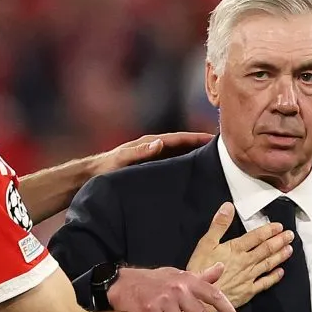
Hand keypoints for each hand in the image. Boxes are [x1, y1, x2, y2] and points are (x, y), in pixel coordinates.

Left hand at [90, 132, 213, 175]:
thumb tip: (161, 142)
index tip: (213, 138)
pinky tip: (190, 168)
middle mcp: (152, 146)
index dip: (195, 137)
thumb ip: (139, 152)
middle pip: (181, 143)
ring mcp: (151, 155)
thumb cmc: (105, 168)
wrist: (91, 174)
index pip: (177, 138)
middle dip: (200, 143)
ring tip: (212, 156)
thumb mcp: (121, 160)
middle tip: (221, 146)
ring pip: (177, 151)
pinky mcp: (148, 164)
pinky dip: (183, 161)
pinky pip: (170, 160)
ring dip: (193, 152)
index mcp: (149, 144)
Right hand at [108, 263, 232, 311]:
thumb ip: (200, 276)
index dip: (226, 309)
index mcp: (188, 280)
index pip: (213, 294)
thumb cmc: (154, 279)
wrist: (123, 282)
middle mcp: (178, 289)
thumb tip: (221, 268)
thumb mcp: (178, 274)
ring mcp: (164, 300)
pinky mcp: (150, 311)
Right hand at [187, 202, 293, 307]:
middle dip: (279, 241)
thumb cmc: (200, 270)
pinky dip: (274, 277)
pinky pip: (265, 283)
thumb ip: (219, 225)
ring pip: (268, 264)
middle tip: (290, 235)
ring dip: (280, 256)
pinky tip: (280, 272)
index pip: (257, 236)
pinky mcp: (248, 291)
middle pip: (266, 249)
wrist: (201, 297)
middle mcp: (246, 262)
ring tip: (290, 249)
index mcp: (236, 249)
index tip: (279, 226)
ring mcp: (249, 277)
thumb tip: (228, 207)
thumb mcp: (205, 243)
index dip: (269, 230)